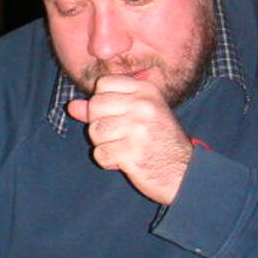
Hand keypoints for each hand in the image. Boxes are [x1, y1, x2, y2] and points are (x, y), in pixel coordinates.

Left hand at [67, 75, 193, 204]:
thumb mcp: (138, 116)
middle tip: (120, 135)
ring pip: (94, 130)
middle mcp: (143, 106)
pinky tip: (125, 160)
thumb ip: (104, 108)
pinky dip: (107, 161)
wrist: (185, 173)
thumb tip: (71, 106)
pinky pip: (99, 153)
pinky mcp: (131, 153)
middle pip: (95, 105)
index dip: (101, 101)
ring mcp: (138, 129)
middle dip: (100, 123)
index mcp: (146, 91)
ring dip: (103, 144)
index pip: (102, 84)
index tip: (117, 114)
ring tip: (123, 147)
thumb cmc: (159, 141)